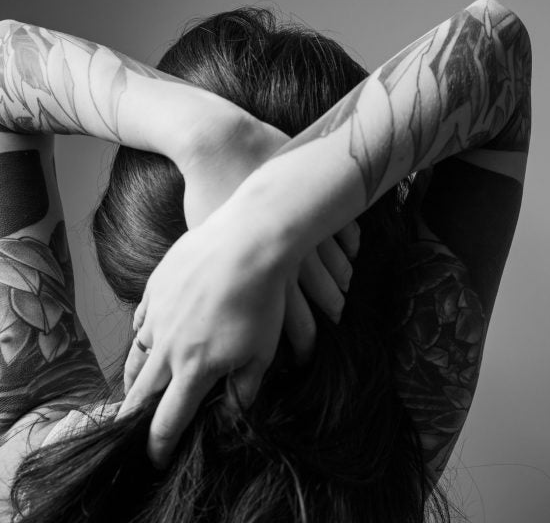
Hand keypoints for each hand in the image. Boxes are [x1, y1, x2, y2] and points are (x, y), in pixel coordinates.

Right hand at [118, 202, 294, 467]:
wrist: (247, 243)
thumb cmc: (261, 300)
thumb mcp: (261, 351)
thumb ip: (243, 388)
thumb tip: (232, 410)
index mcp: (193, 368)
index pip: (167, 420)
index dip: (159, 446)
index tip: (154, 459)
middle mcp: (166, 346)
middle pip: (141, 391)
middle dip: (135, 416)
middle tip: (133, 427)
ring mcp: (157, 313)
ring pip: (135, 354)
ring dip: (135, 377)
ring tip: (135, 386)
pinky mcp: (155, 286)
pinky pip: (141, 318)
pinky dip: (143, 334)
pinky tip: (147, 334)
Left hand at [180, 116, 359, 358]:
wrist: (223, 144)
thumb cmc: (205, 194)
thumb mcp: (204, 243)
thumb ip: (218, 276)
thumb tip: (221, 304)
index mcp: (262, 269)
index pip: (293, 318)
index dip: (304, 341)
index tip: (308, 356)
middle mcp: (291, 252)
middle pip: (323, 294)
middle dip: (330, 312)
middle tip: (336, 322)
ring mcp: (308, 224)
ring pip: (337, 264)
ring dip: (342, 280)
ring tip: (343, 293)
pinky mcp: (316, 201)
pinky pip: (343, 230)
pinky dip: (349, 245)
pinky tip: (351, 255)